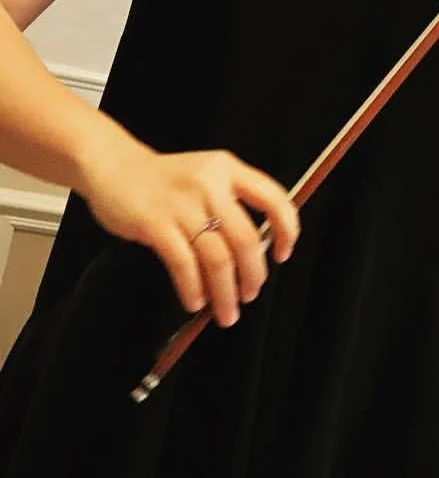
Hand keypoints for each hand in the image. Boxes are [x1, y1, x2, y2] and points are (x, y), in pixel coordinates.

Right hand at [78, 138, 299, 327]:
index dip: (286, 230)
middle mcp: (210, 183)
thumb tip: (257, 252)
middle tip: (250, 295)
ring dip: (225, 291)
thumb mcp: (207, 176)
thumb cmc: (165, 180)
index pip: (273, 198)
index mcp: (229, 169)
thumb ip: (232, 202)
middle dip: (253, 274)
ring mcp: (182, 203)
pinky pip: (183, 263)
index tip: (283, 255)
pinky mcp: (154, 223)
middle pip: (245, 237)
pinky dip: (193, 288)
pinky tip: (195, 301)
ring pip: (217, 256)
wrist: (114, 166)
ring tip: (226, 311)